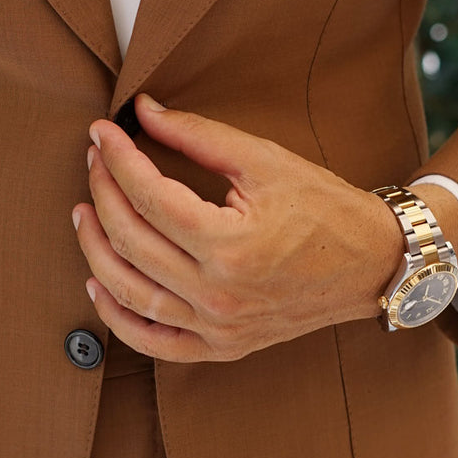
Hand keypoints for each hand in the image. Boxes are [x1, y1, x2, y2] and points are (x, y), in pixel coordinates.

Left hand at [72, 94, 429, 362]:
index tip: (102, 133)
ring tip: (84, 213)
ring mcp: (219, 328)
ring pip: (130, 293)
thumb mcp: (265, 160)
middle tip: (95, 162)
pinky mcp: (222, 346)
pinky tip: (98, 284)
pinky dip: (117, 318)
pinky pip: (153, 342)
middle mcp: (219, 294)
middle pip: (132, 242)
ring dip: (96, 251)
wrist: (372, 264)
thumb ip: (197, 136)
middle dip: (103, 194)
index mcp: (231, 245)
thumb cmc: (324, 207)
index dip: (117, 159)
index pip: (149, 198)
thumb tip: (143, 111)